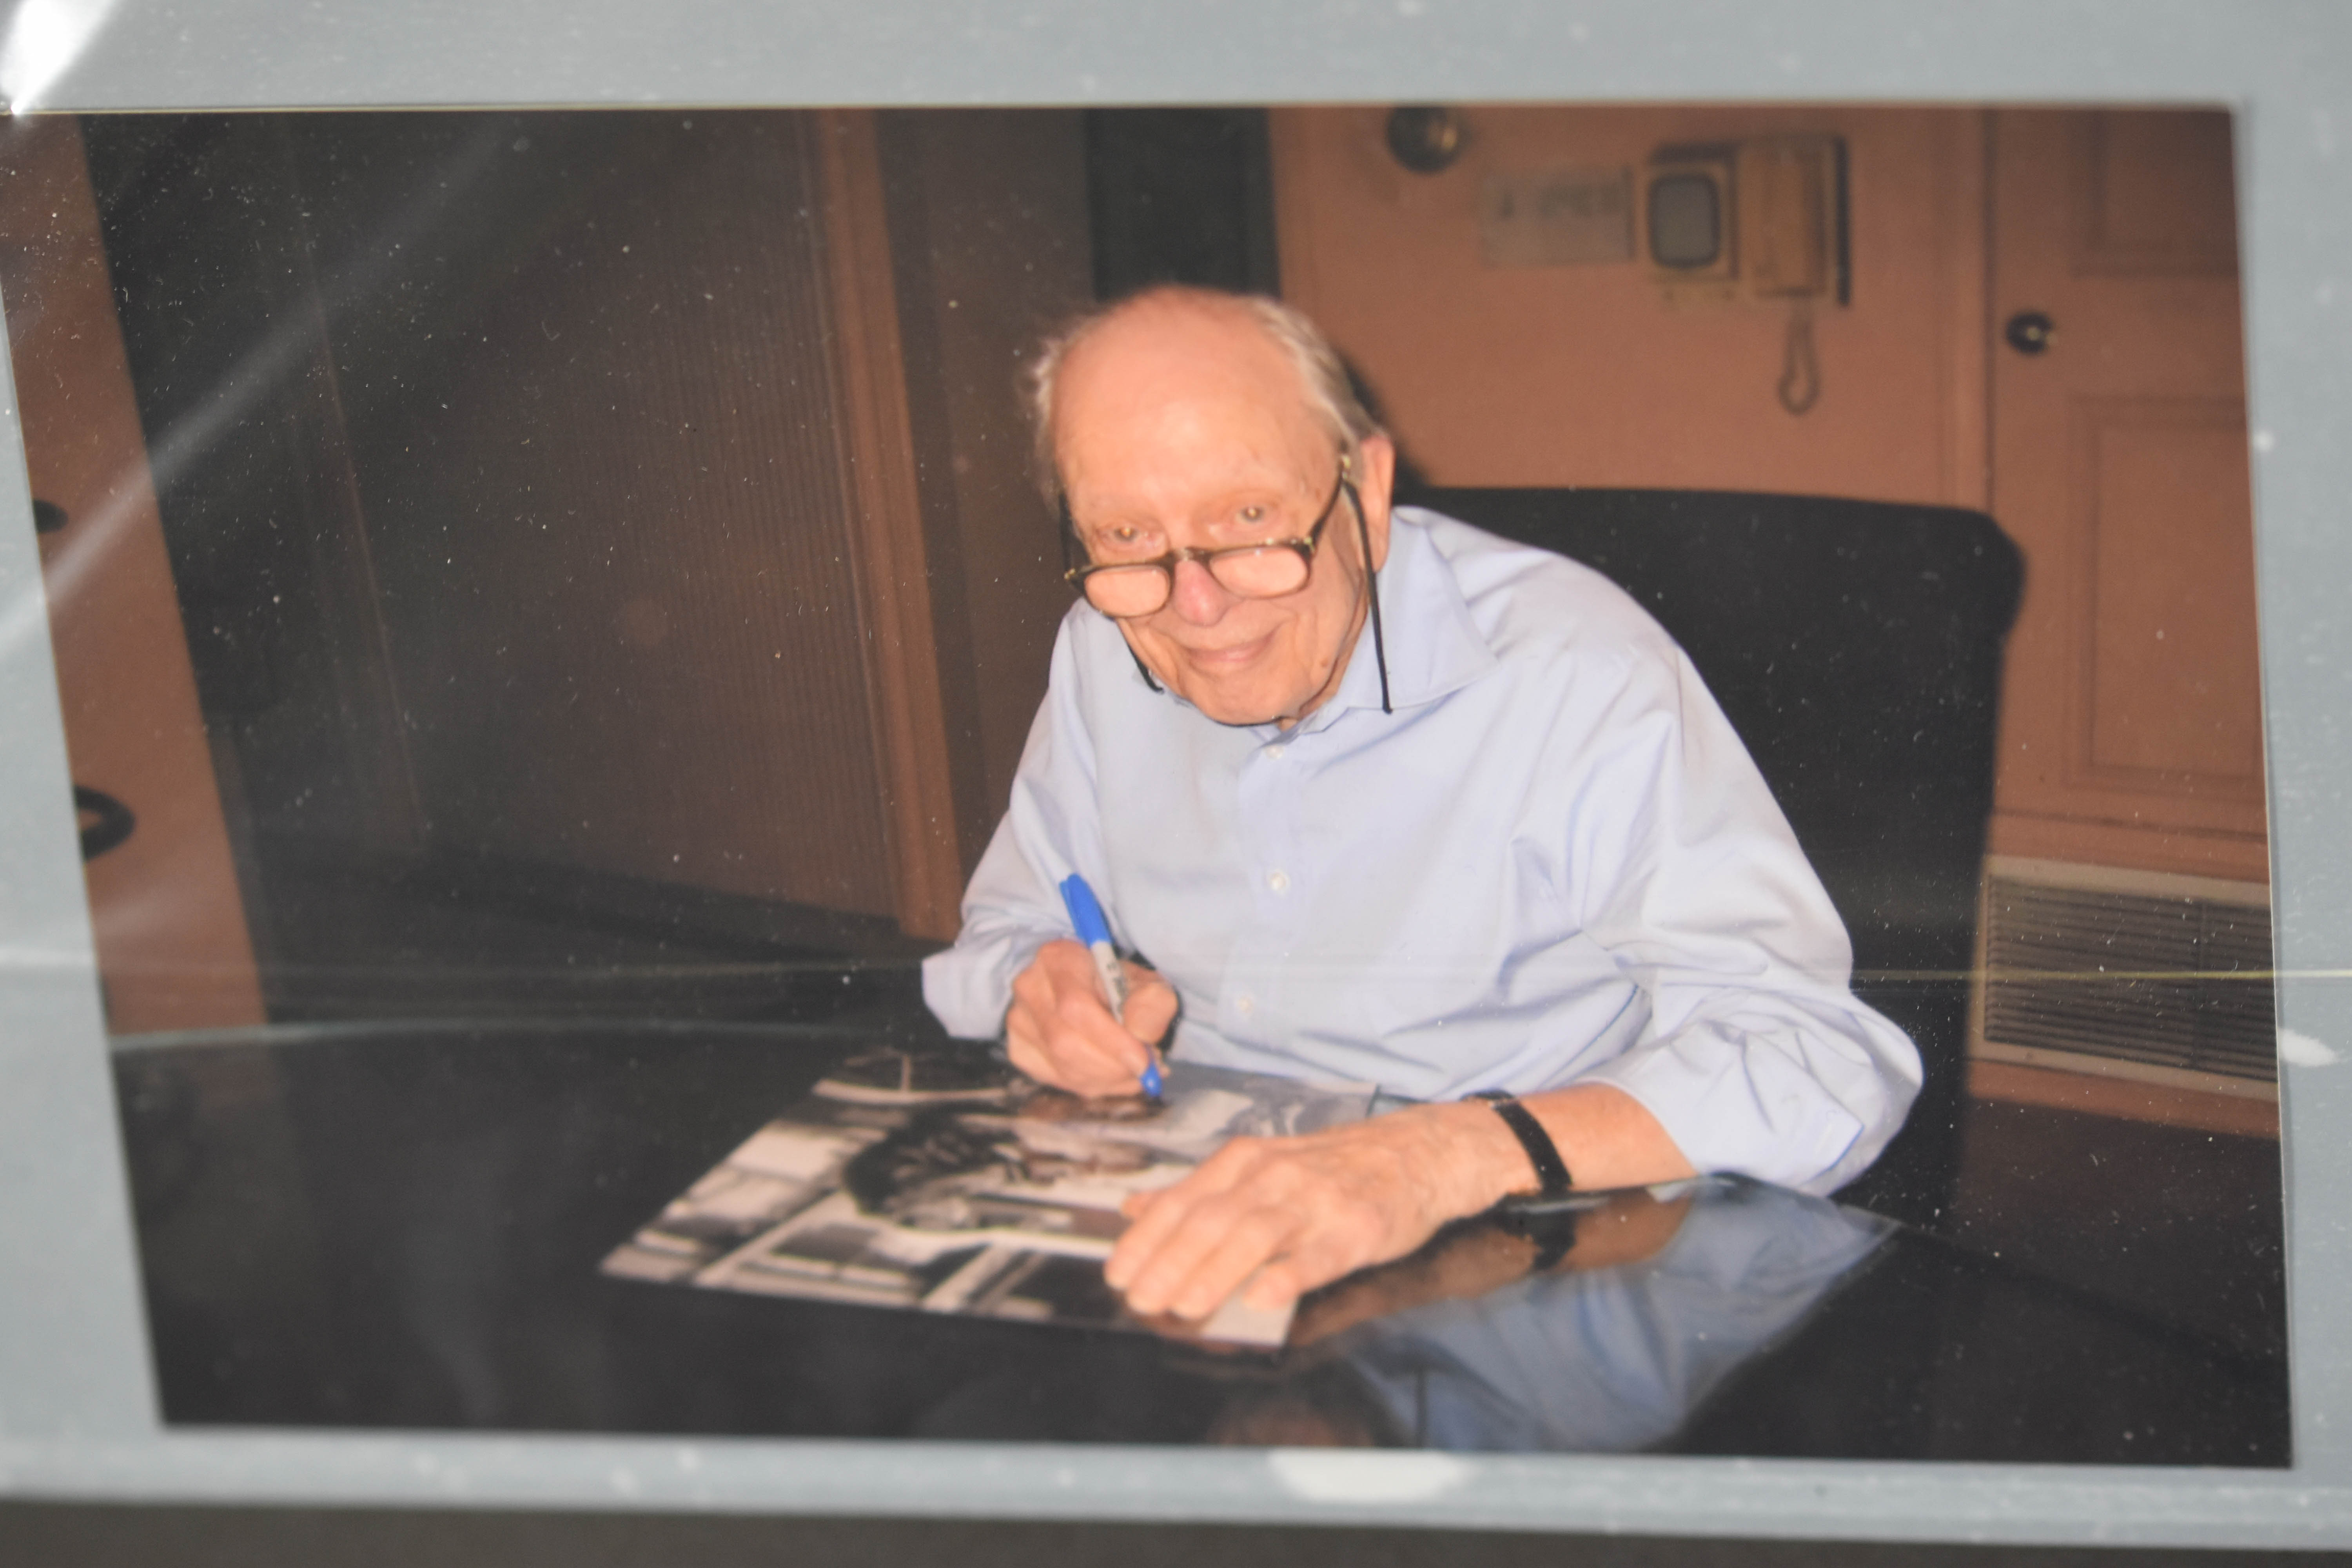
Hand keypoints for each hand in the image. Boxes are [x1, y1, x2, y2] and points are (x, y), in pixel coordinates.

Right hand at [1004, 940, 1177, 1096]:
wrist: (1094, 990)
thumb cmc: (1119, 986)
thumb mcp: (1146, 983)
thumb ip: (1151, 1002)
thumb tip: (1140, 1033)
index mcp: (1058, 957)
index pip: (1076, 1006)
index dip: (1111, 1040)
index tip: (1143, 1061)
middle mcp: (1029, 986)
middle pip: (1065, 1041)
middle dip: (1111, 1067)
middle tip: (1145, 1071)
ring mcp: (1018, 1020)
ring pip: (1061, 1066)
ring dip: (1107, 1079)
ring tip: (1134, 1071)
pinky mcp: (1019, 1048)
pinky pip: (1056, 1080)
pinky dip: (1092, 1085)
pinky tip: (1112, 1075)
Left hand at [1103, 1101, 1521, 1320]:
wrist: (1416, 1153)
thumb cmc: (1333, 1166)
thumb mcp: (1260, 1165)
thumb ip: (1199, 1190)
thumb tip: (1135, 1208)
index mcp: (1246, 1161)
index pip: (1183, 1200)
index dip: (1147, 1239)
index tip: (1118, 1272)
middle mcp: (1275, 1176)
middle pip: (1211, 1219)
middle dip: (1170, 1262)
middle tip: (1141, 1299)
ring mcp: (1316, 1201)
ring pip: (1255, 1234)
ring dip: (1214, 1272)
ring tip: (1185, 1305)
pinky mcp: (1356, 1228)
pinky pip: (1317, 1254)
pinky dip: (1287, 1274)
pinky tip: (1262, 1297)